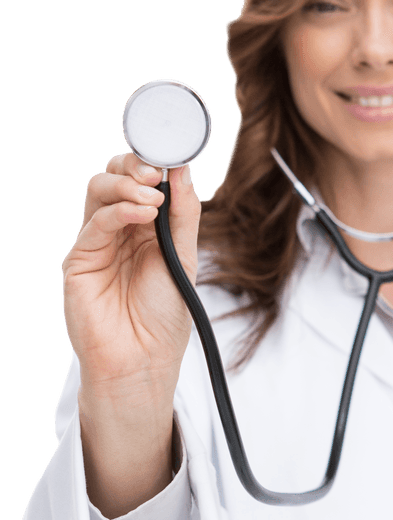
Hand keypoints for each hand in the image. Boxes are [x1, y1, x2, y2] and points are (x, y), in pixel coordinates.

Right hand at [62, 152, 200, 402]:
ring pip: (98, 191)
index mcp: (147, 228)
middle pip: (115, 178)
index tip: (170, 159)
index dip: (152, 165)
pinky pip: (95, 223)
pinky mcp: (80, 259)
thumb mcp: (184, 258)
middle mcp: (120, 231)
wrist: (143, 360)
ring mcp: (98, 243)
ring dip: (126, 185)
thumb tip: (183, 171)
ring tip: (152, 198)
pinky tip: (141, 213)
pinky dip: (118, 211)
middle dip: (134, 167)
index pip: (142, 181)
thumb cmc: (164, 317)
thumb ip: (183, 215)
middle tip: (155, 173)